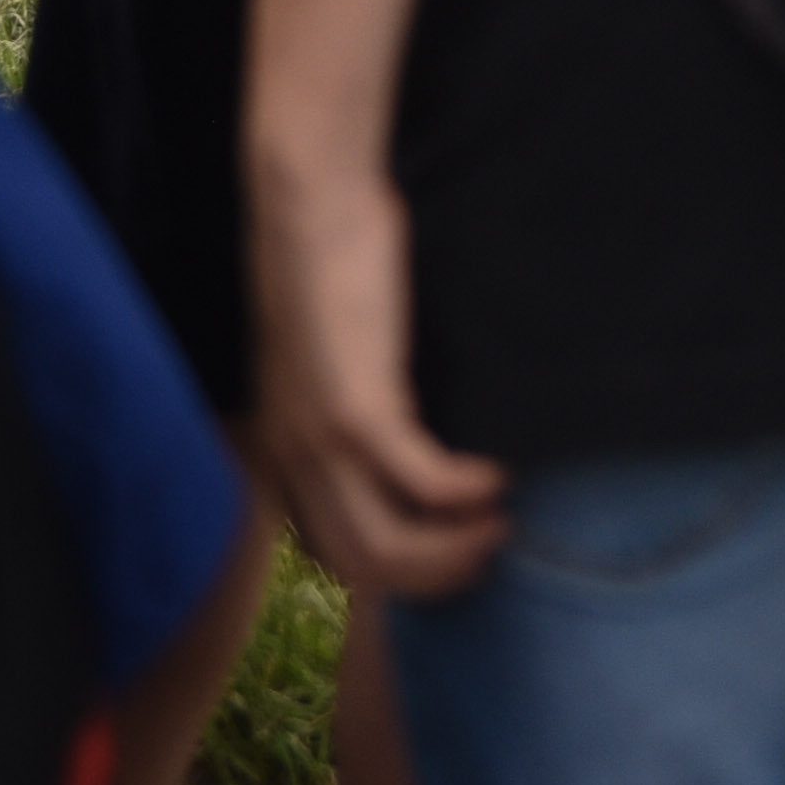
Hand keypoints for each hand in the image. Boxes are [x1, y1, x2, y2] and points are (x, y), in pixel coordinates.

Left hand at [249, 149, 511, 600]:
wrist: (311, 209)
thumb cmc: (328, 268)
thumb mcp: (325, 358)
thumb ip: (347, 404)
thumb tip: (399, 443)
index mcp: (283, 453)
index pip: (332, 555)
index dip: (398, 575)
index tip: (453, 558)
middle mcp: (293, 462)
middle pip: (362, 565)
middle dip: (432, 576)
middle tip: (489, 551)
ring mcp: (323, 440)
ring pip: (388, 544)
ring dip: (452, 549)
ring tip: (500, 523)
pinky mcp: (359, 406)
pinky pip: (421, 479)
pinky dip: (465, 490)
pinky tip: (498, 476)